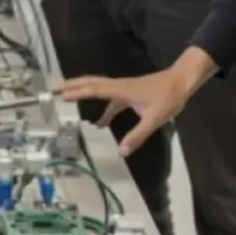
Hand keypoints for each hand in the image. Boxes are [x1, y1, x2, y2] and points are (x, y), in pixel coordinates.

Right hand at [56, 66, 198, 156]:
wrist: (182, 81)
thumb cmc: (168, 98)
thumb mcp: (153, 119)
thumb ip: (137, 136)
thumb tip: (121, 153)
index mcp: (121, 90)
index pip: (94, 90)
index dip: (77, 92)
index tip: (60, 95)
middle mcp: (119, 86)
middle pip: (91, 83)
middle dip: (72, 85)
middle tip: (54, 89)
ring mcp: (124, 88)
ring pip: (98, 88)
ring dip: (83, 92)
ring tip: (67, 99)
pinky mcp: (129, 92)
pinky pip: (109, 98)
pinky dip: (101, 108)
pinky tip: (100, 123)